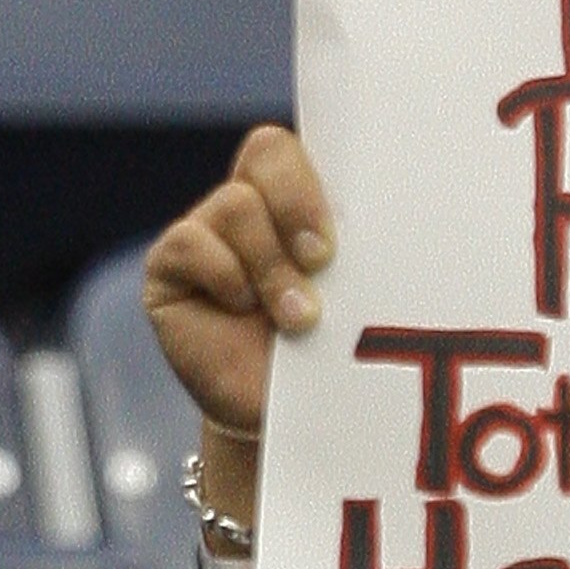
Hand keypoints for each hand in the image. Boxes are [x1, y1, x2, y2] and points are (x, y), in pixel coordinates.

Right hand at [142, 125, 332, 440]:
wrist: (288, 421)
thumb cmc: (333, 357)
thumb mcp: (359, 300)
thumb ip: (363, 253)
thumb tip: (398, 221)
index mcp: (305, 202)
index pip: (305, 147)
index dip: (319, 174)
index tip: (344, 231)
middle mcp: (254, 206)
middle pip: (269, 154)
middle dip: (300, 205)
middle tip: (323, 261)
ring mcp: (210, 232)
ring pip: (236, 205)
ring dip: (274, 265)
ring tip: (298, 319)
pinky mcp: (171, 267)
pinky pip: (191, 243)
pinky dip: (225, 275)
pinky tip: (242, 307)